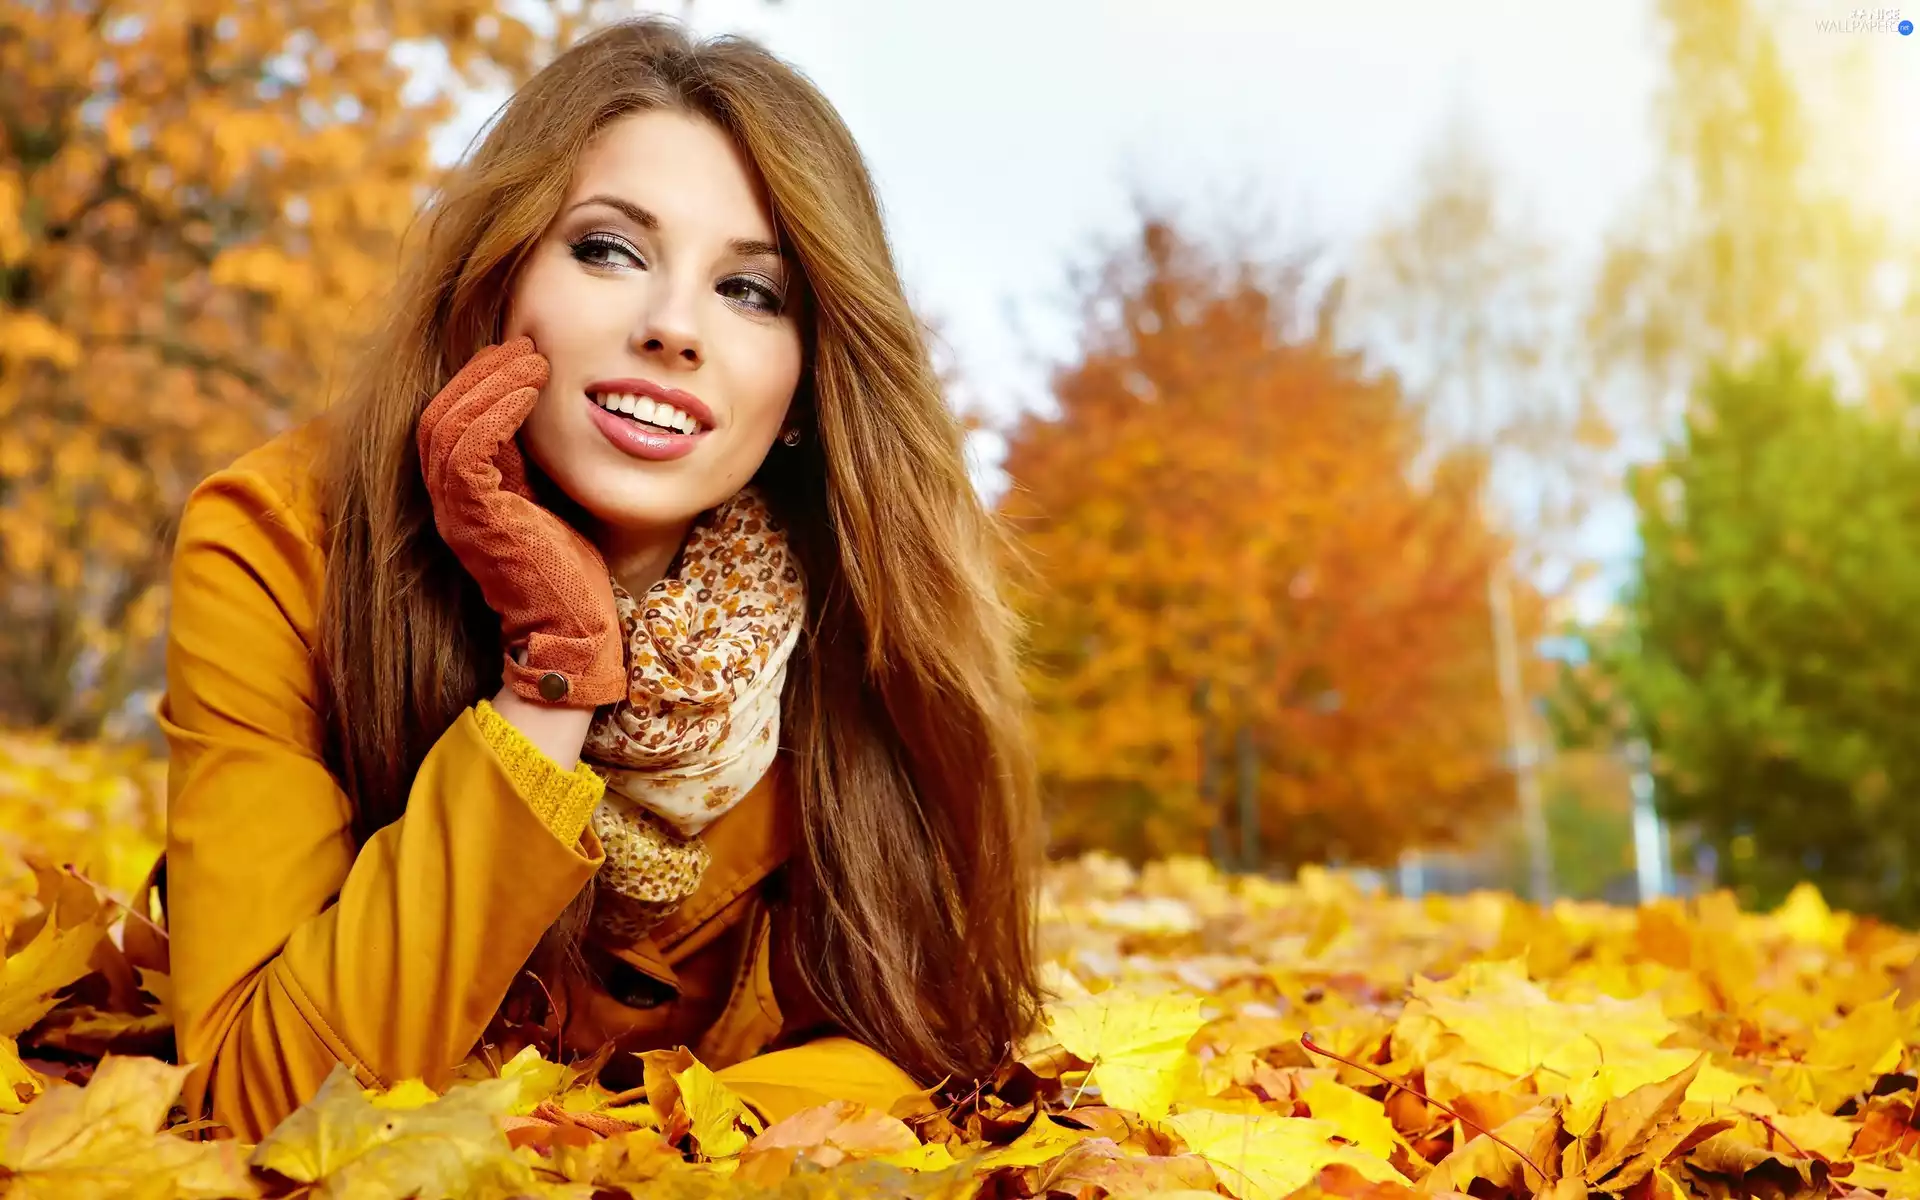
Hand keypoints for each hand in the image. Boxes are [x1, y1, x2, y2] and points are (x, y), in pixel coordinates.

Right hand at [418, 337, 624, 708]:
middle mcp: (450, 502)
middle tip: (524, 342)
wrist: (573, 631)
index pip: (454, 422)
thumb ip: (535, 465)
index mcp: (467, 497)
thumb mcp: (552, 502)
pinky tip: (530, 388)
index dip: (482, 381)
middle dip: (481, 371)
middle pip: (440, 414)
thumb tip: (551, 415)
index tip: (524, 350)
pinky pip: (467, 449)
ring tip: (531, 356)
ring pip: (447, 424)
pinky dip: (496, 410)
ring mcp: (458, 511)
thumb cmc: (572, 573)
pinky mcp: (476, 518)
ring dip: (490, 382)